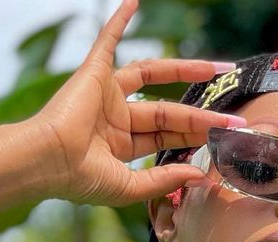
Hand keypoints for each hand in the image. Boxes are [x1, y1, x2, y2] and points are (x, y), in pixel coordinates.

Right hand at [30, 0, 245, 206]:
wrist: (46, 160)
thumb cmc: (79, 179)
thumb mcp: (128, 186)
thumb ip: (163, 181)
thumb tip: (199, 176)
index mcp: (121, 146)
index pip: (165, 136)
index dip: (193, 137)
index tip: (222, 139)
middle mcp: (115, 118)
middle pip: (166, 111)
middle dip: (199, 115)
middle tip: (231, 118)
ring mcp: (105, 93)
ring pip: (151, 75)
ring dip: (182, 68)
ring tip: (215, 67)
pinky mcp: (93, 73)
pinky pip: (108, 39)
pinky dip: (120, 19)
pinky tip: (135, 0)